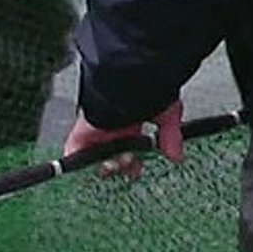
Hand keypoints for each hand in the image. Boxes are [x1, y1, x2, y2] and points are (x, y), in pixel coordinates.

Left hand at [63, 99, 184, 178]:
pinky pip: (75, 151)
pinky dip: (78, 162)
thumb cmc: (148, 87)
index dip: (133, 162)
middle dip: (120, 166)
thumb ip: (171, 136)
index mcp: (131, 120)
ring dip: (107, 165)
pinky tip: (90, 169)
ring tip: (118, 165)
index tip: (138, 171)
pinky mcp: (83, 131)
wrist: (131, 80)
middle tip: (129, 171)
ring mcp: (98, 128)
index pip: (130, 146)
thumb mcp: (168, 113)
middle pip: (112, 154)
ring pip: (96, 155)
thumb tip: (178, 156)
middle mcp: (113, 125)